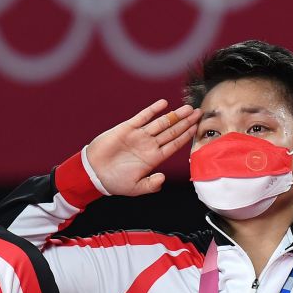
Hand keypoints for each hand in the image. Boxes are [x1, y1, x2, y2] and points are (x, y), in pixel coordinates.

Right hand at [84, 100, 198, 195]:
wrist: (94, 172)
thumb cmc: (113, 181)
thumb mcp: (135, 188)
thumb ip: (150, 184)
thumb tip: (163, 179)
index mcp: (153, 158)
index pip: (174, 145)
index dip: (185, 136)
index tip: (196, 128)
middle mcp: (149, 145)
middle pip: (171, 131)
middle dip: (185, 122)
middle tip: (198, 113)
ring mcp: (139, 135)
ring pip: (161, 122)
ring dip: (174, 115)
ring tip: (187, 108)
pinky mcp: (127, 128)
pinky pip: (143, 117)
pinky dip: (153, 110)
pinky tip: (163, 104)